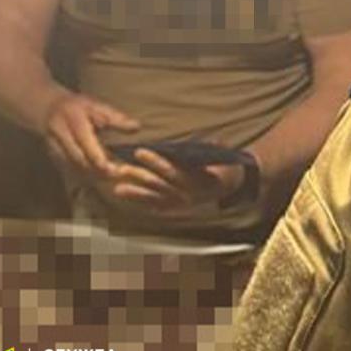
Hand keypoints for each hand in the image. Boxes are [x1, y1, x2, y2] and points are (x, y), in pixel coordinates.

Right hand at [39, 93, 184, 208]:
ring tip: (111, 179)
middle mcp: (60, 135)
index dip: (98, 158)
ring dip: (90, 176)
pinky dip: (83, 177)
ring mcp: (54, 148)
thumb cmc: (77, 107)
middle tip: (117, 176)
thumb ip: (116, 118)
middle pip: (78, 159)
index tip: (114, 169)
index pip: (85, 142)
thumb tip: (137, 127)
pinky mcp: (53, 157)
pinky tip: (98, 180)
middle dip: (96, 170)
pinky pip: (68, 170)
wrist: (46, 109)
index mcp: (73, 121)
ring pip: (72, 167)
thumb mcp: (96, 106)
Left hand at [127, 148, 251, 207]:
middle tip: (122, 169)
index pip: (173, 169)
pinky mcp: (178, 209)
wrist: (231, 185)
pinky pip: (158, 208)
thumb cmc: (223, 163)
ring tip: (118, 189)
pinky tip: (128, 199)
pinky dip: (143, 204)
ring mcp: (183, 203)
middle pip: (160, 184)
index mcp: (199, 179)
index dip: (155, 161)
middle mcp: (189, 194)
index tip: (139, 152)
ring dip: (136, 194)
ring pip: (155, 198)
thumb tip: (197, 141)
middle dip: (139, 176)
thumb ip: (209, 146)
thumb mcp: (220, 151)